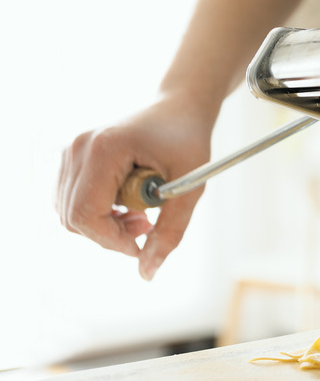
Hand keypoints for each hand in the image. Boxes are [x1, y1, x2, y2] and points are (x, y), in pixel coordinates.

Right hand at [57, 93, 213, 279]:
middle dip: (110, 234)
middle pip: (73, 218)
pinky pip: (73, 201)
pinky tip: (128, 204)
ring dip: (105, 225)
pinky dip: (99, 213)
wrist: (180, 107)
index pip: (86, 214)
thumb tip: (147, 273)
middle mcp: (78, 148)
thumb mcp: (189, 188)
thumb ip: (170, 231)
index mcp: (104, 149)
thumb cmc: (188, 140)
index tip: (142, 244)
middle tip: (148, 225)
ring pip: (70, 213)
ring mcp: (70, 151)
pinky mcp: (72, 158)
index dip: (112, 240)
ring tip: (142, 213)